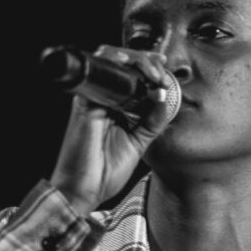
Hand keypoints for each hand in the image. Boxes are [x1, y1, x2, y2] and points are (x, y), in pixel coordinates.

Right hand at [49, 45, 172, 213]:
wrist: (83, 191)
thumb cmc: (104, 172)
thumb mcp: (138, 143)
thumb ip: (152, 121)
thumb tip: (165, 97)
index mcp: (114, 108)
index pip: (131, 78)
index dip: (149, 68)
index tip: (166, 73)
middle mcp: (102, 99)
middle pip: (122, 64)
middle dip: (146, 61)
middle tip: (162, 72)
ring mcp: (92, 99)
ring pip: (110, 61)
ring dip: (136, 60)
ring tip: (154, 71)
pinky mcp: (85, 103)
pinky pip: (98, 73)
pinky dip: (113, 62)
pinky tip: (129, 64)